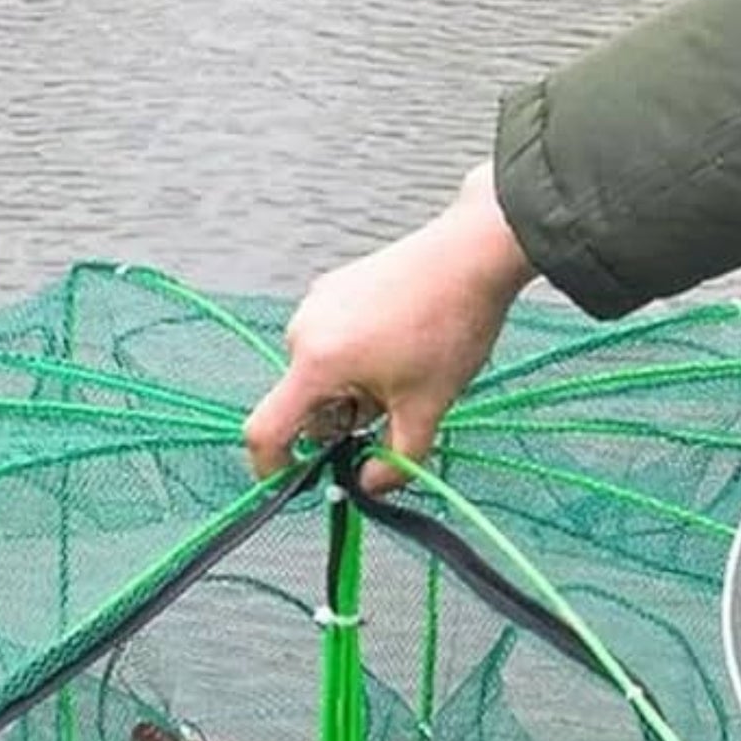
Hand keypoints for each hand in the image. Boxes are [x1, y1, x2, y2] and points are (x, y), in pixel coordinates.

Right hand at [244, 161, 535, 494]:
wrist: (473, 253)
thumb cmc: (450, 326)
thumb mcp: (427, 409)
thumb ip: (396, 462)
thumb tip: (370, 487)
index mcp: (317, 363)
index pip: (266, 430)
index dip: (273, 467)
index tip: (297, 481)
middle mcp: (303, 331)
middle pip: (302, 405)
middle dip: (339, 422)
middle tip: (390, 410)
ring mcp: (315, 304)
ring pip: (317, 376)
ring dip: (349, 392)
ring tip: (400, 372)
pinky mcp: (330, 288)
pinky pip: (327, 344)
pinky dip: (352, 362)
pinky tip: (396, 346)